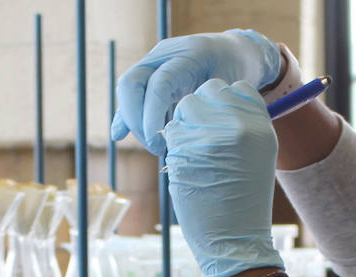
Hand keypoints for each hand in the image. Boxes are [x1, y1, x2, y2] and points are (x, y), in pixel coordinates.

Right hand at [112, 29, 281, 155]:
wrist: (232, 50)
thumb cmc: (235, 72)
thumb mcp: (230, 89)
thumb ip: (210, 108)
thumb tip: (190, 141)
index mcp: (188, 55)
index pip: (158, 84)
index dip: (152, 115)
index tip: (158, 143)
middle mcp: (164, 53)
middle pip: (130, 83)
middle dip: (135, 119)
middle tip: (155, 147)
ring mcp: (153, 61)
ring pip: (127, 89)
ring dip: (133, 120)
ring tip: (154, 145)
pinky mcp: (149, 72)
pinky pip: (132, 93)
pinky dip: (128, 114)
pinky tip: (120, 135)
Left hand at [164, 78, 284, 276]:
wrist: (235, 240)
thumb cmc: (242, 202)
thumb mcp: (256, 156)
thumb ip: (240, 125)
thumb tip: (213, 103)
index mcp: (262, 125)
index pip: (236, 87)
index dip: (221, 101)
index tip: (219, 123)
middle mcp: (240, 125)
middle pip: (208, 90)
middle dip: (199, 109)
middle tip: (201, 138)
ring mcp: (213, 136)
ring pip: (185, 107)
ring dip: (183, 126)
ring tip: (195, 155)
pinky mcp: (188, 149)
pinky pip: (171, 132)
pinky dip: (173, 147)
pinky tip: (186, 167)